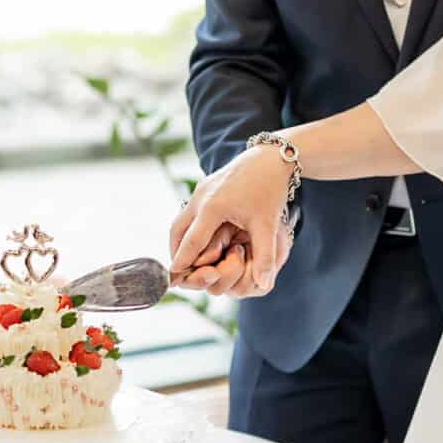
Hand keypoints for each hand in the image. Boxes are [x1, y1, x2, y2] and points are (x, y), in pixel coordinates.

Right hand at [169, 147, 294, 295]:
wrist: (270, 157)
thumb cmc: (269, 189)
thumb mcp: (267, 224)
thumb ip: (265, 256)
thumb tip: (265, 285)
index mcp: (212, 207)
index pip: (192, 242)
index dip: (182, 261)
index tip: (171, 278)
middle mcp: (201, 197)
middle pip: (177, 231)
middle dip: (176, 252)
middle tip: (177, 272)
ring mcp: (201, 190)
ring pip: (181, 220)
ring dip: (180, 240)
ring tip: (185, 258)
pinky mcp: (205, 186)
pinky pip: (189, 212)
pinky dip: (187, 228)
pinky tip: (197, 238)